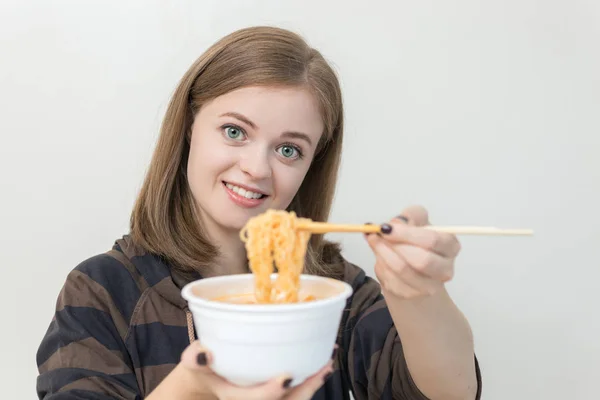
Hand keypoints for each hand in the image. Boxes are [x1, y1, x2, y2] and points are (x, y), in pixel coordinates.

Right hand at [162, 341, 334, 399]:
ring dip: (313, 384)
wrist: (207, 377)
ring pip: (294, 399)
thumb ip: (195, 357)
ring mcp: (267, 398)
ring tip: (327, 363)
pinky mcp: (276, 393)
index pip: (257, 399)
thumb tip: (204, 352)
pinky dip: (310, 380)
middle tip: (324, 366)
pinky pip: (296, 392)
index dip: (272, 392)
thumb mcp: (193, 362)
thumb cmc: (203, 366)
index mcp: (236, 397)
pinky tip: (321, 363)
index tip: (286, 377)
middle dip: (306, 389)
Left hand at [365, 205, 460, 299]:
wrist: (412, 265)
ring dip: (384, 255)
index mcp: (450, 246)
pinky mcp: (412, 294)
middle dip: (395, 247)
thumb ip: (409, 216)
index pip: (432, 240)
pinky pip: (392, 281)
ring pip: (404, 271)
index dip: (407, 234)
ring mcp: (430, 286)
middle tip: (377, 236)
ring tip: (375, 242)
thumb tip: (394, 224)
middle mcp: (445, 269)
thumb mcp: (415, 221)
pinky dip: (382, 267)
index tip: (386, 227)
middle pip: (422, 261)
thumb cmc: (415, 240)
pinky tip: (380, 258)